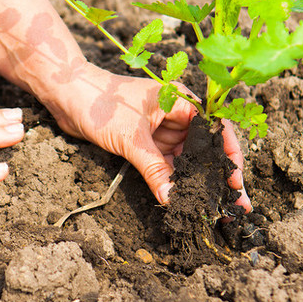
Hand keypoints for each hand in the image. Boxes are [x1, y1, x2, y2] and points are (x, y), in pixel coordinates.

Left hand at [48, 63, 251, 210]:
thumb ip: (154, 168)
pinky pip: (166, 164)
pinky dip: (173, 180)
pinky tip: (183, 198)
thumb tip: (172, 197)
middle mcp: (176, 115)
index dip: (229, 156)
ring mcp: (161, 130)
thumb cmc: (101, 103)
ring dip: (196, 181)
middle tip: (234, 203)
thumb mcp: (132, 138)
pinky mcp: (146, 143)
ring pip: (185, 160)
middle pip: (204, 149)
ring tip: (214, 206)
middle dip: (217, 176)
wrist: (66, 95)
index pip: (216, 129)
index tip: (236, 181)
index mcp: (181, 101)